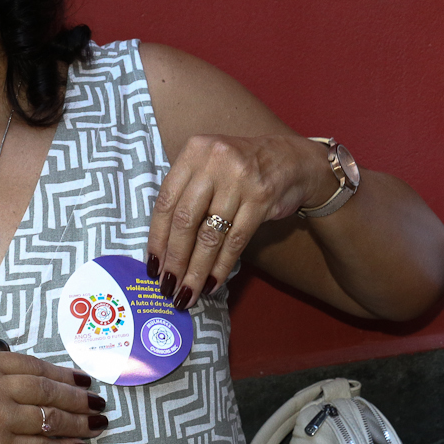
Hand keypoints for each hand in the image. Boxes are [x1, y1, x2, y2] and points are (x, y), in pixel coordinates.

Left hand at [146, 133, 331, 309]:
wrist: (290, 160)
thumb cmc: (240, 169)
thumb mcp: (209, 166)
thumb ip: (186, 193)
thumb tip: (163, 247)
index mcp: (195, 151)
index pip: (166, 201)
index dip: (157, 238)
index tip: (152, 266)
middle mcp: (215, 162)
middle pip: (186, 220)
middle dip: (175, 259)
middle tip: (168, 286)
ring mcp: (240, 180)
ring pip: (210, 235)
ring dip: (196, 270)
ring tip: (187, 293)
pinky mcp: (261, 199)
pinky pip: (235, 241)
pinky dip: (222, 266)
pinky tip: (212, 283)